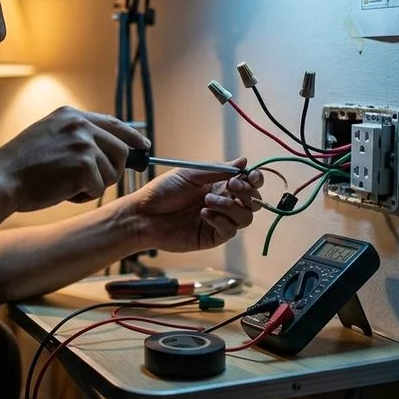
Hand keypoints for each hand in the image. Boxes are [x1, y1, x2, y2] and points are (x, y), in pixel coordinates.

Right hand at [0, 106, 150, 211]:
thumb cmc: (20, 169)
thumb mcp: (49, 139)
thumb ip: (77, 139)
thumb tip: (114, 152)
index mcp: (70, 115)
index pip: (112, 123)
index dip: (131, 136)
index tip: (143, 146)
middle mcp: (79, 124)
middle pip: (120, 150)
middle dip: (113, 171)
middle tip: (92, 183)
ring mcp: (83, 143)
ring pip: (111, 172)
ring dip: (93, 185)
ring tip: (64, 186)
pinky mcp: (84, 165)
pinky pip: (99, 188)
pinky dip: (83, 196)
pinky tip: (61, 192)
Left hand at [126, 157, 264, 252]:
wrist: (144, 215)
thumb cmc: (163, 192)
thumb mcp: (190, 174)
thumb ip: (218, 169)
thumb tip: (244, 161)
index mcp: (219, 184)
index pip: (248, 182)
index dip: (255, 179)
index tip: (250, 176)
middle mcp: (223, 202)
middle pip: (253, 201)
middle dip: (247, 192)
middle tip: (230, 186)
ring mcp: (219, 220)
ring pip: (245, 217)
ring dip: (231, 206)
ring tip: (208, 202)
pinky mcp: (213, 236)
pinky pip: (230, 231)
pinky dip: (221, 221)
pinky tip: (203, 214)